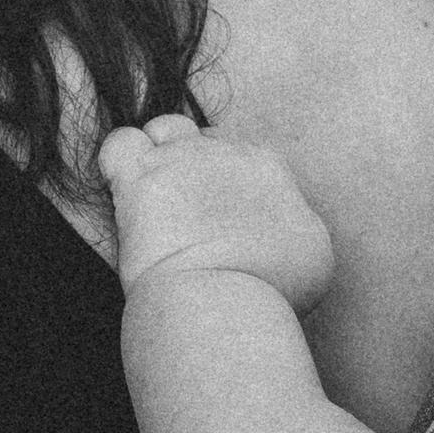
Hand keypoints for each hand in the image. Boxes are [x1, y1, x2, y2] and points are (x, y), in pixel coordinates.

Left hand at [98, 115, 335, 309]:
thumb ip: (297, 224)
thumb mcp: (315, 257)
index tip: (222, 222)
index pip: (243, 158)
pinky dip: (119, 162)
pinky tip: (124, 192)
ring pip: (165, 129)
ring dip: (159, 154)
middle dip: (196, 170)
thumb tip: (282, 226)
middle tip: (189, 218)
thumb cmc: (274, 291)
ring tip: (156, 198)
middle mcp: (226, 151)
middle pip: (205, 141)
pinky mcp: (139, 177)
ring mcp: (181, 159)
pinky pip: (119, 144)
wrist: (226, 303)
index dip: (229, 187)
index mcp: (269, 168)